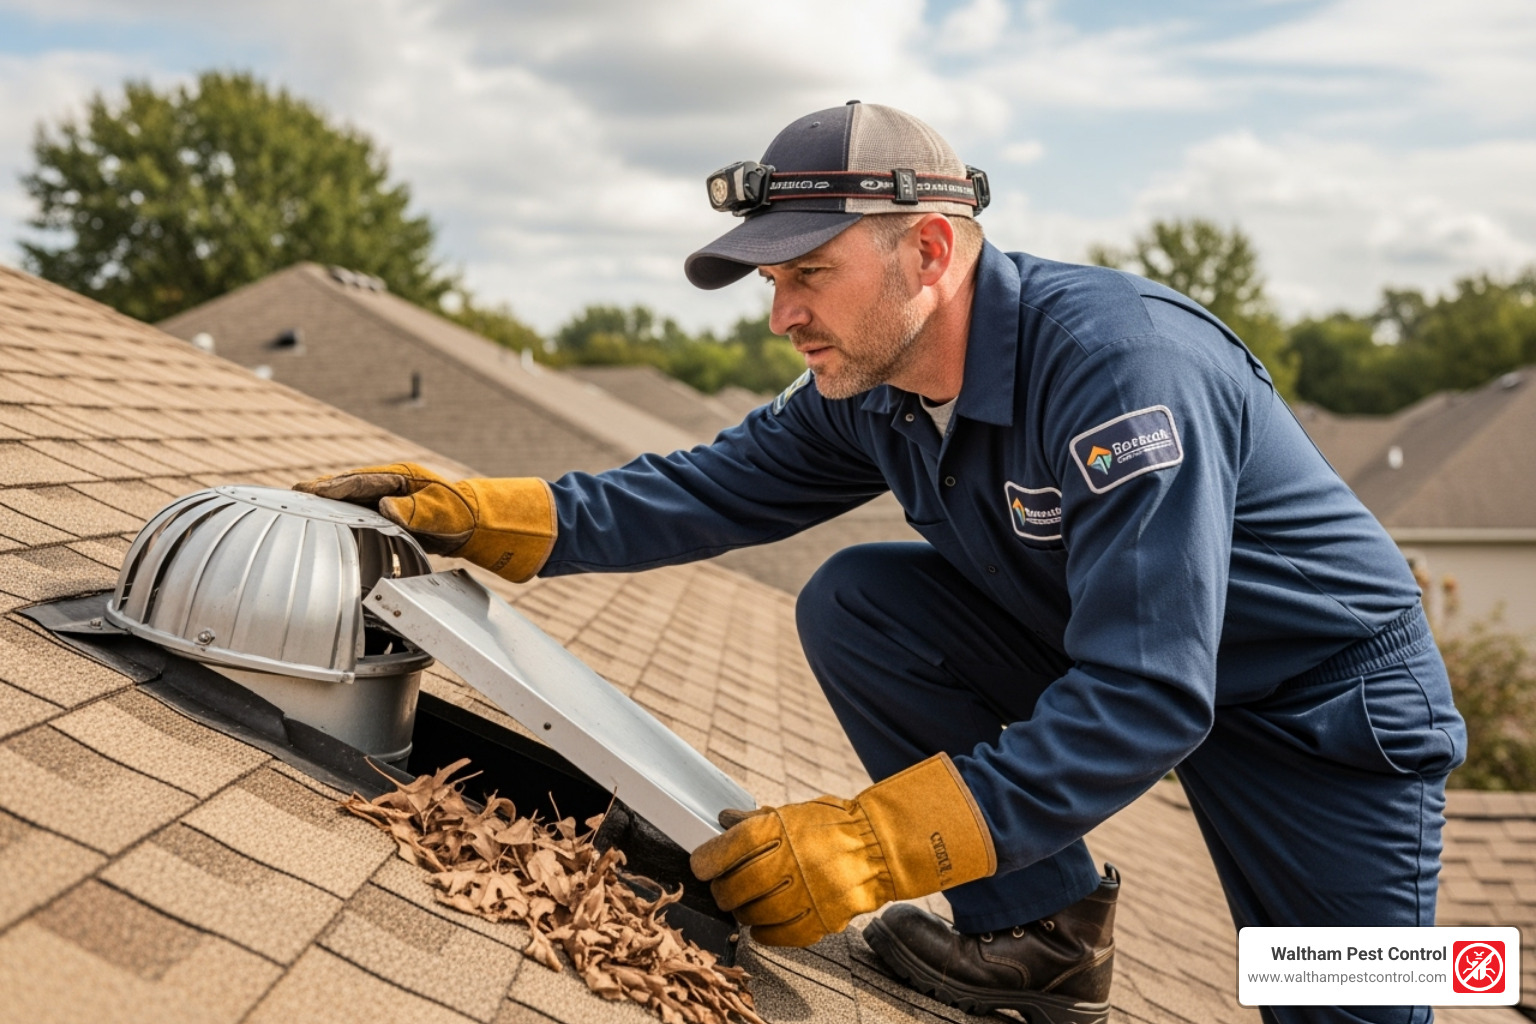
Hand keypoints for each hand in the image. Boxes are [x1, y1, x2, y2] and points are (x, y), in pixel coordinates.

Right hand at [294, 463, 555, 581]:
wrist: (483, 524)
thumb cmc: (466, 515)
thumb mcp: (444, 515)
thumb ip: (416, 511)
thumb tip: (385, 506)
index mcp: (403, 478)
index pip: (360, 481)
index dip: (333, 488)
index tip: (307, 491)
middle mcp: (394, 484)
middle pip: (351, 485)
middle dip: (322, 490)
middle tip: (291, 494)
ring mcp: (393, 497)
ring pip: (355, 498)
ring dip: (330, 503)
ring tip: (300, 507)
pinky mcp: (395, 513)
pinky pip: (363, 512)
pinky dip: (345, 515)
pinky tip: (331, 524)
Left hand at [690, 754, 994, 946]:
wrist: (881, 847)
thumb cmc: (834, 826)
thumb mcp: (794, 813)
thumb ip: (757, 820)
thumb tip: (723, 820)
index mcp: (780, 830)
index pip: (727, 848)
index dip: (706, 859)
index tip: (701, 864)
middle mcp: (789, 862)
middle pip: (734, 886)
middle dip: (722, 889)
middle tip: (724, 886)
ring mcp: (805, 894)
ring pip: (752, 915)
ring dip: (742, 911)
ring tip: (746, 903)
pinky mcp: (818, 920)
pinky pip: (776, 935)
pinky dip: (763, 932)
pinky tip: (763, 922)